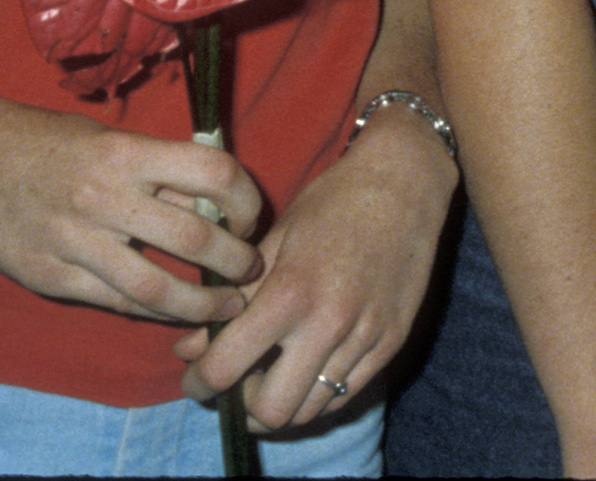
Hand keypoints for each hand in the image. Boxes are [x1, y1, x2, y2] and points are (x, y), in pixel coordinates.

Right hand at [0, 92, 267, 323]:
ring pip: (157, 289)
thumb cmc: (47, 141)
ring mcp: (74, 242)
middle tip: (251, 271)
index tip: (251, 217)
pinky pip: (115, 304)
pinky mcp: (50, 277)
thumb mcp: (110, 140)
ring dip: (203, 304)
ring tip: (226, 307)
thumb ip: (159, 174)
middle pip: (195, 239)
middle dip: (236, 262)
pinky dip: (153, 313)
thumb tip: (217, 208)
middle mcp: (104, 197)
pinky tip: (173, 314)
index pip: (214, 173)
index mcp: (126, 153)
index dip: (246, 199)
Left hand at [176, 108, 458, 431]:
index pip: (225, 368)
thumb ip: (233, 299)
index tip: (195, 379)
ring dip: (283, 405)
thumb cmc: (333, 202)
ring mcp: (365, 338)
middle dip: (243, 407)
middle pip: (270, 412)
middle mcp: (328, 325)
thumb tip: (190, 349)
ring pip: (310, 412)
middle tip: (236, 385)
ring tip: (272, 379)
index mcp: (290, 293)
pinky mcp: (392, 343)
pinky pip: (346, 396)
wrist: (405, 182)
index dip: (198, 383)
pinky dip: (319, 396)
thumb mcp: (274, 240)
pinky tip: (308, 370)